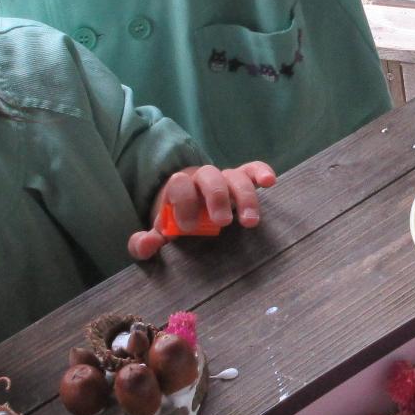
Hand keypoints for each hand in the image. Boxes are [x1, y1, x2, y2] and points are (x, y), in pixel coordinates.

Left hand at [131, 162, 277, 259]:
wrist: (188, 204)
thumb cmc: (174, 221)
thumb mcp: (157, 233)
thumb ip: (145, 242)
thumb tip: (146, 244)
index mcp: (178, 188)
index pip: (179, 185)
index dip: (183, 202)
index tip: (187, 226)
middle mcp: (202, 179)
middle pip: (209, 177)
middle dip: (216, 197)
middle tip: (221, 222)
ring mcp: (224, 178)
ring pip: (235, 177)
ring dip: (244, 197)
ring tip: (249, 222)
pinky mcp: (242, 179)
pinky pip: (252, 170)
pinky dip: (261, 172)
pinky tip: (269, 182)